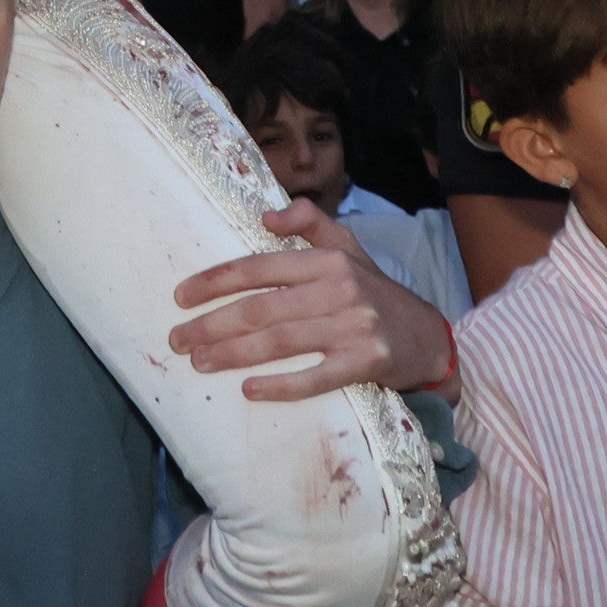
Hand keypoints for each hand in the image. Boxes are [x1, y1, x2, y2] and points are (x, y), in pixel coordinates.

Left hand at [169, 202, 453, 400]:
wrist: (428, 338)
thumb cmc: (375, 292)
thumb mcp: (348, 246)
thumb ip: (308, 221)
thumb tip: (264, 217)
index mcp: (329, 260)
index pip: (261, 267)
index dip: (217, 280)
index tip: (181, 296)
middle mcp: (340, 290)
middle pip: (263, 308)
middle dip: (213, 323)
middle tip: (178, 338)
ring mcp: (354, 328)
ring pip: (281, 341)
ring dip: (234, 354)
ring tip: (200, 361)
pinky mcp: (367, 364)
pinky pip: (316, 377)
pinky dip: (281, 385)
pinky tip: (249, 390)